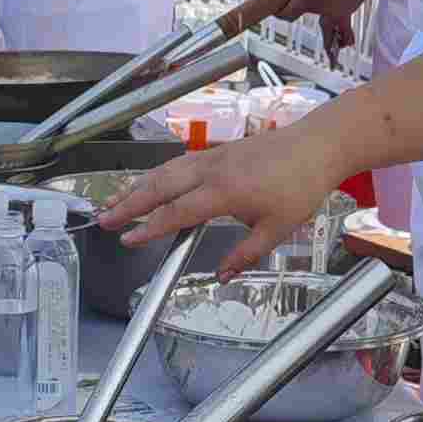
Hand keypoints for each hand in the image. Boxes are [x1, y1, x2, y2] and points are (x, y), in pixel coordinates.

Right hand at [100, 108, 353, 277]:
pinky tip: (152, 182)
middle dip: (129, 203)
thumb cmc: (301, 186)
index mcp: (223, 192)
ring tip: (117, 200)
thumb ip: (245, 254)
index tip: (128, 239)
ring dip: (138, 185)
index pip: (175, 212)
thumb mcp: (278, 229)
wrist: (318, 145)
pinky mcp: (219, 150)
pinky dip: (158, 174)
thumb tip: (222, 277)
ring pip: (166, 170)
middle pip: (159, 187)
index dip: (149, 228)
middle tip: (104, 218)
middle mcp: (211, 171)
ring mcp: (213, 157)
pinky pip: (179, 162)